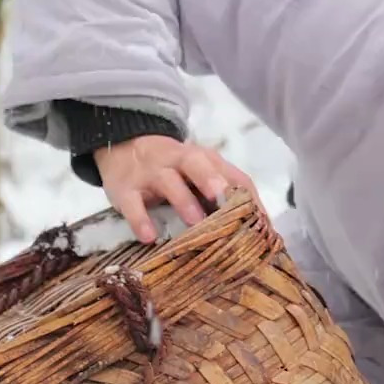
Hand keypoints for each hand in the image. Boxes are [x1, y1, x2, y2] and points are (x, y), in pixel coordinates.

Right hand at [94, 134, 260, 243]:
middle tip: (224, 200)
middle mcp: (178, 161)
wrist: (122, 146)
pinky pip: (132, 203)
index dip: (247, 198)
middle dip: (211, 180)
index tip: (260, 224)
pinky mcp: (126, 189)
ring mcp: (151, 173)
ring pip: (168, 181)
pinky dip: (140, 219)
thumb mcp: (199, 174)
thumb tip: (257, 227)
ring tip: (194, 222)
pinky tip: (149, 236)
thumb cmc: (174, 169)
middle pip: (196, 164)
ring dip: (183, 201)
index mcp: (204, 160)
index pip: (231, 175)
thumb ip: (224, 194)